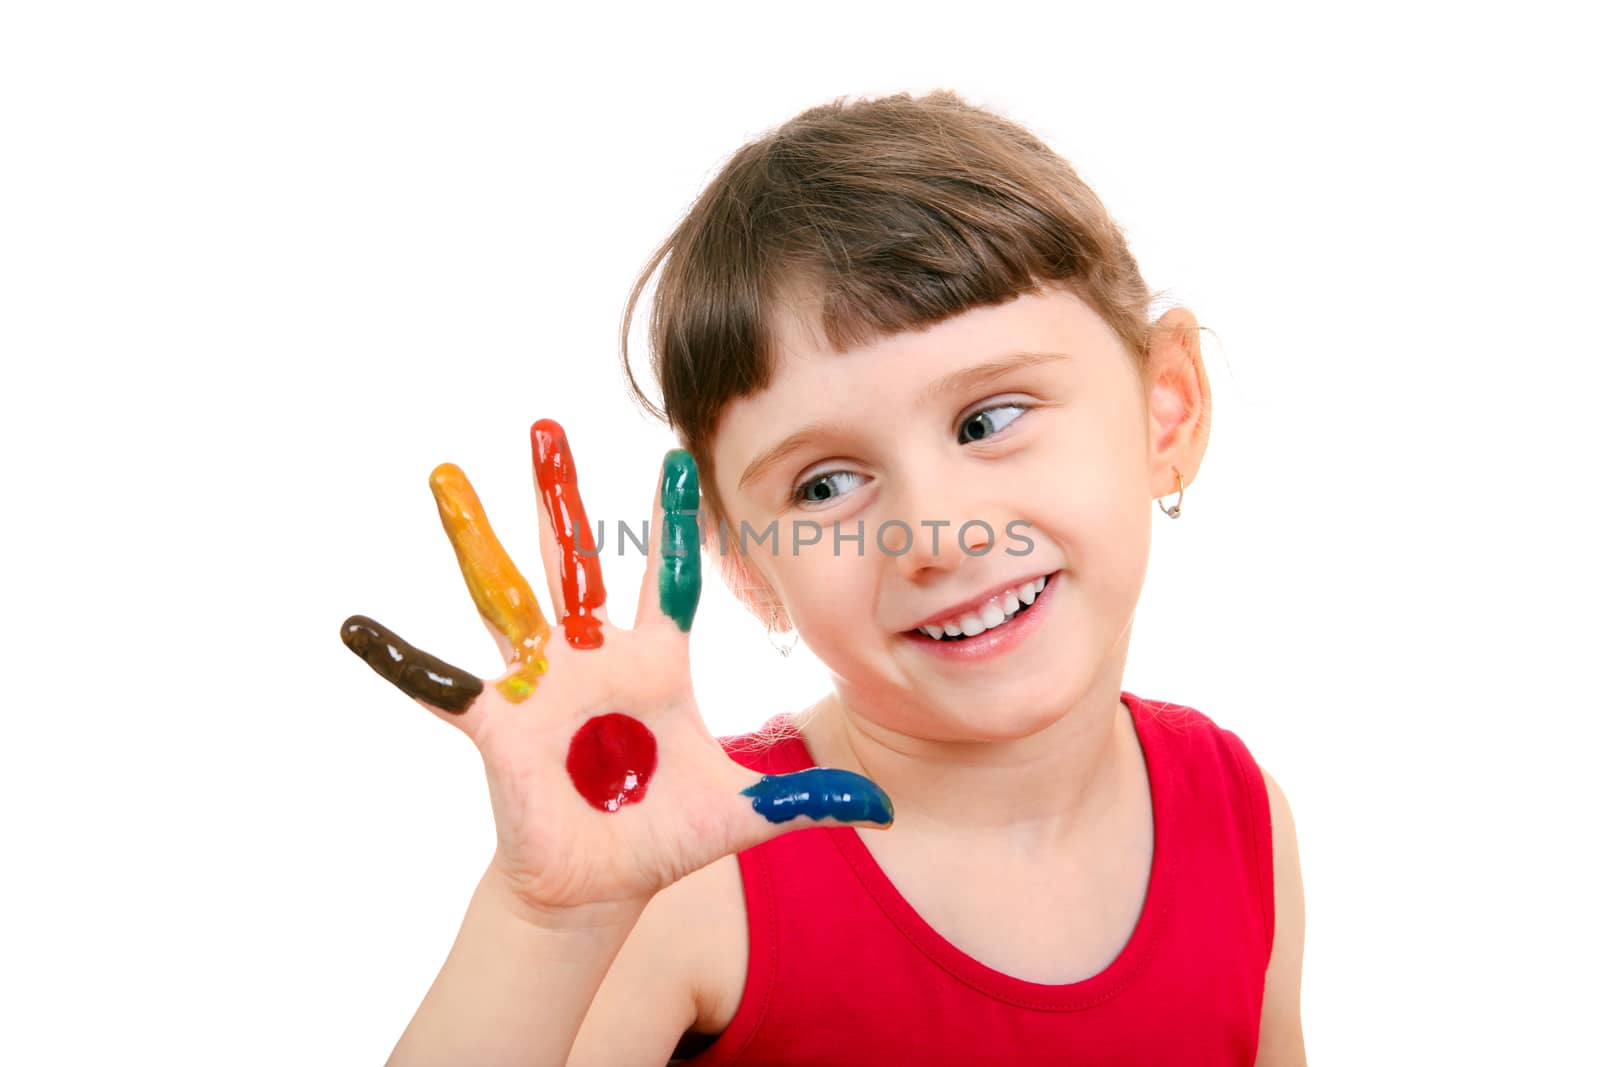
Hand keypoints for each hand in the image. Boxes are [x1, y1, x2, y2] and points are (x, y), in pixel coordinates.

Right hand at [340, 419, 891, 925]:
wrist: (600, 883)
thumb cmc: (663, 836)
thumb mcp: (741, 811)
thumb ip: (805, 798)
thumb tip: (881, 804)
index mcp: (654, 662)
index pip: (668, 574)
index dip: (671, 519)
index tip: (677, 454)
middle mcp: (593, 656)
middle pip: (576, 558)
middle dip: (559, 493)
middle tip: (545, 423)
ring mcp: (540, 681)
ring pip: (506, 591)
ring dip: (475, 535)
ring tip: (446, 474)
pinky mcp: (496, 720)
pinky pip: (441, 681)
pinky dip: (401, 656)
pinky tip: (358, 626)